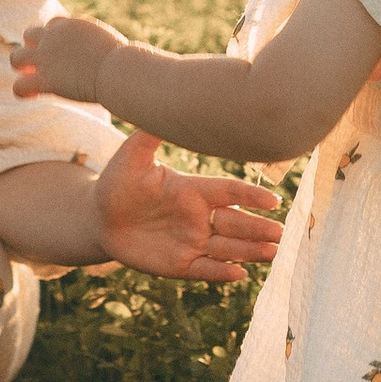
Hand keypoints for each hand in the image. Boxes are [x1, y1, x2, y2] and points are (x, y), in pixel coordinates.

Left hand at [11, 14, 124, 104]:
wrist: (117, 70)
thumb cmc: (126, 60)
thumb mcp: (113, 44)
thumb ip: (104, 46)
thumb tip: (122, 55)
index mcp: (71, 25)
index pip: (53, 24)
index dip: (54, 37)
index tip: (63, 52)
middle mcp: (54, 37)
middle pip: (30, 34)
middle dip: (34, 48)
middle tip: (44, 64)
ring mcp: (46, 57)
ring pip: (16, 57)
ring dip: (22, 66)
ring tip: (32, 77)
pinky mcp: (45, 79)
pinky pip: (20, 86)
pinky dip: (23, 91)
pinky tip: (34, 95)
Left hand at [93, 130, 282, 284]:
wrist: (99, 218)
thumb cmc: (116, 183)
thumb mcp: (132, 157)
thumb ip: (149, 136)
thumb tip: (164, 106)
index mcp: (194, 189)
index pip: (229, 191)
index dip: (250, 196)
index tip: (272, 201)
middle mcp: (200, 216)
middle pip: (236, 222)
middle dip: (258, 228)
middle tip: (281, 232)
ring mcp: (192, 241)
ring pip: (228, 247)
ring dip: (251, 250)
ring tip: (273, 252)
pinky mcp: (180, 264)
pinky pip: (205, 269)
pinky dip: (222, 273)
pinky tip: (239, 274)